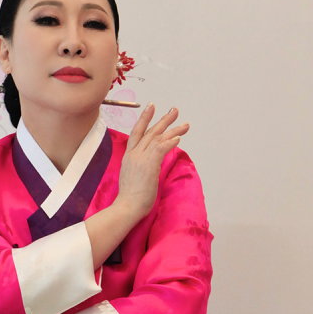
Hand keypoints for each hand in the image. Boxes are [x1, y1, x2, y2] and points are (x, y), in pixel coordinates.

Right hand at [116, 103, 188, 218]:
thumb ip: (140, 167)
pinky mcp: (149, 164)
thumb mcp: (132, 176)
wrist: (127, 206)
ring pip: (158, 138)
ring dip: (173, 130)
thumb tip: (150, 166)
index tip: (151, 107)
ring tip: (185, 124)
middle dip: (163, 120)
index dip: (144, 119)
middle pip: (150, 131)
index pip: (136, 133)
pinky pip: (161, 148)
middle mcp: (134, 154)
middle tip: (175, 110)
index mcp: (128, 156)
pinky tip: (178, 138)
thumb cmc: (130, 197)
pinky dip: (170, 141)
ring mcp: (141, 158)